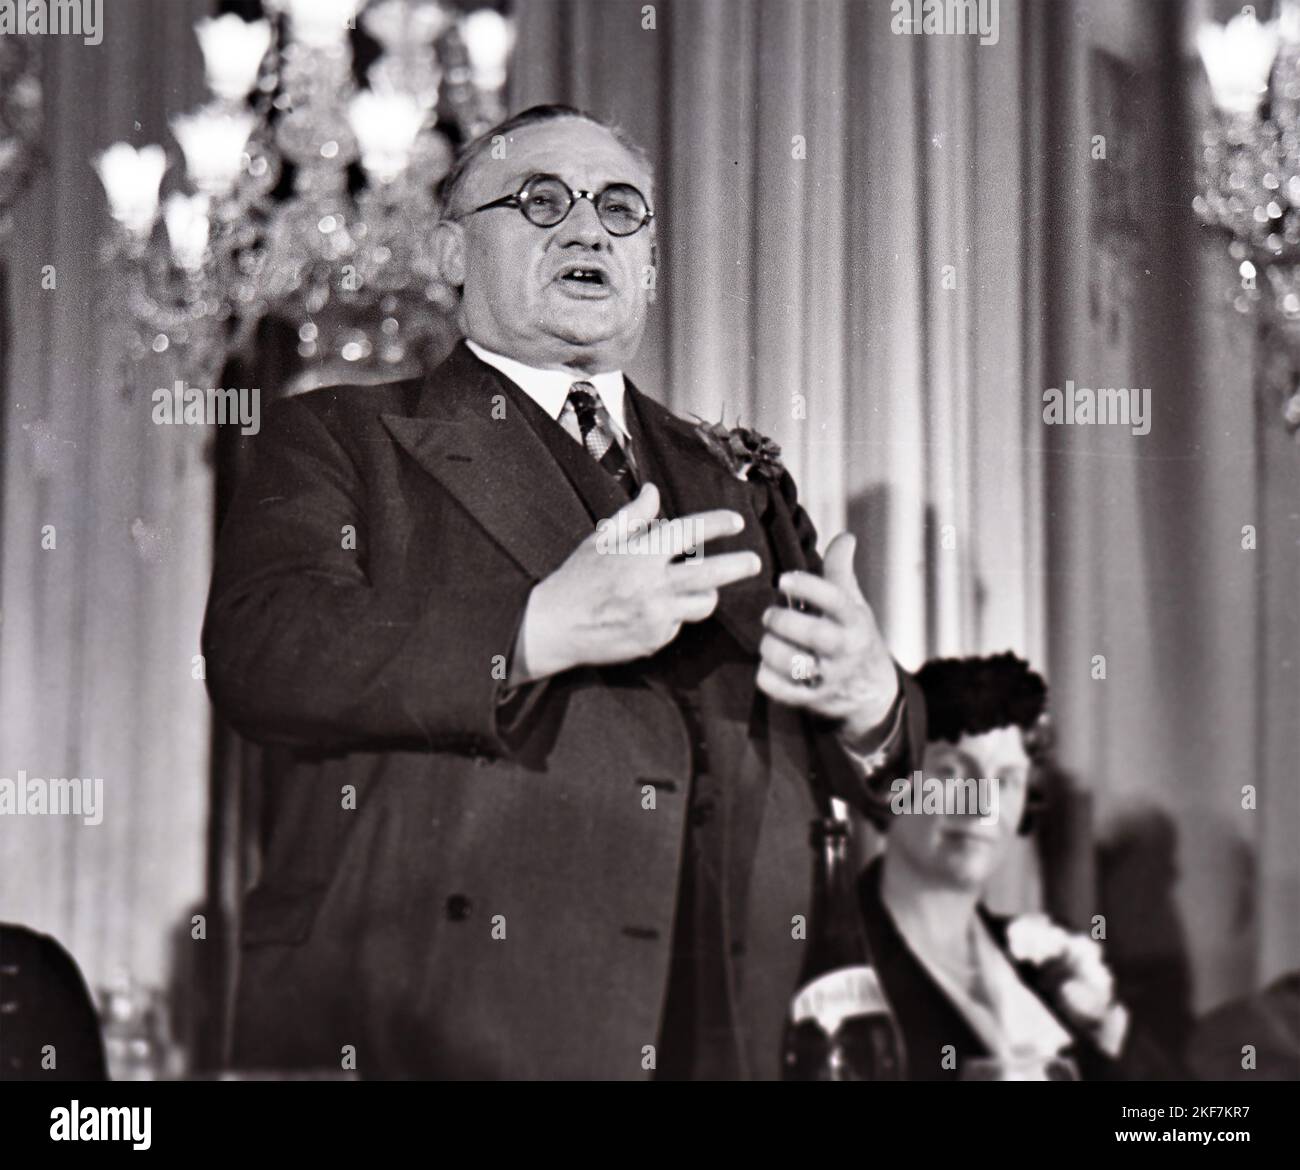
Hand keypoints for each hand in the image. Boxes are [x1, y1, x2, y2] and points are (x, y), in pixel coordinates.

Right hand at [512, 483, 761, 682]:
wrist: (555, 627)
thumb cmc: (578, 579)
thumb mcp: (601, 540)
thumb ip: (633, 516)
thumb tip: (654, 491)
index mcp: (640, 554)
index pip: (689, 533)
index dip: (717, 524)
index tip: (736, 522)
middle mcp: (653, 585)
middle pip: (711, 574)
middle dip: (738, 566)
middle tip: (755, 561)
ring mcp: (656, 616)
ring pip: (702, 603)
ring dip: (706, 593)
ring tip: (700, 587)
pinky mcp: (654, 640)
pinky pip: (679, 625)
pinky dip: (676, 616)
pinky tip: (656, 611)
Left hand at [756, 532, 898, 741]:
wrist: (871, 692)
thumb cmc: (853, 636)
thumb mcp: (853, 605)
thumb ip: (841, 571)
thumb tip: (845, 536)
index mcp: (855, 621)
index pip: (835, 600)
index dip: (808, 587)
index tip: (783, 578)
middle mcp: (845, 650)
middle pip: (815, 635)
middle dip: (784, 621)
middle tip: (769, 614)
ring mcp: (830, 677)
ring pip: (795, 664)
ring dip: (772, 649)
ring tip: (767, 640)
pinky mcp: (813, 700)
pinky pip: (783, 691)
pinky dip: (767, 678)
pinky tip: (765, 666)